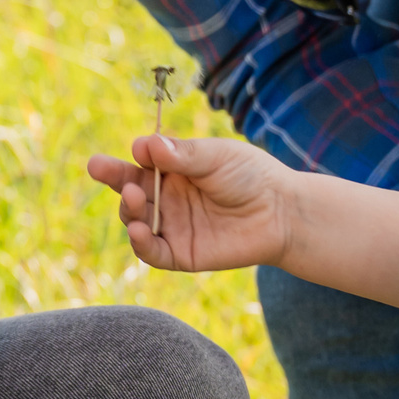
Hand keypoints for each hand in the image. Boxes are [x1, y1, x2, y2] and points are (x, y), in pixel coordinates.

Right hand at [86, 135, 294, 274]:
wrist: (281, 212)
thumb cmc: (250, 175)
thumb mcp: (216, 156)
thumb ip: (182, 154)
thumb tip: (145, 145)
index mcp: (170, 170)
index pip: (135, 166)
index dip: (117, 165)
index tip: (118, 157)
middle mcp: (166, 198)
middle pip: (129, 192)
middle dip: (117, 183)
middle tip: (120, 178)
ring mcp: (171, 226)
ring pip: (135, 220)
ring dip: (128, 210)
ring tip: (136, 199)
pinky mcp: (180, 253)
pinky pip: (152, 252)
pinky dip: (140, 243)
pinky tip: (137, 230)